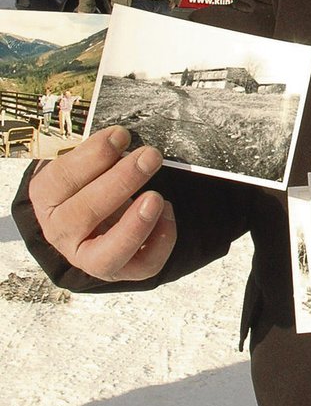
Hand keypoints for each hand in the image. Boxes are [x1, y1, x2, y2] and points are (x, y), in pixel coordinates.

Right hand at [29, 126, 175, 281]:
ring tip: (156, 198)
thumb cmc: (89, 181)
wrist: (92, 216)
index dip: (92, 157)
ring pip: (106, 254)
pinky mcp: (121, 270)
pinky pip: (143, 265)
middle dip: (120, 182)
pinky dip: (160, 240)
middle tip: (149, 156)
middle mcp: (62, 232)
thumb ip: (99, 152)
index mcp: (48, 199)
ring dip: (134, 226)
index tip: (120, 135)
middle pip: (83, 214)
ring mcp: (89, 257)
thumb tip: (121, 137)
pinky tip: (167, 211)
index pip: (61, 180)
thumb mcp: (86, 162)